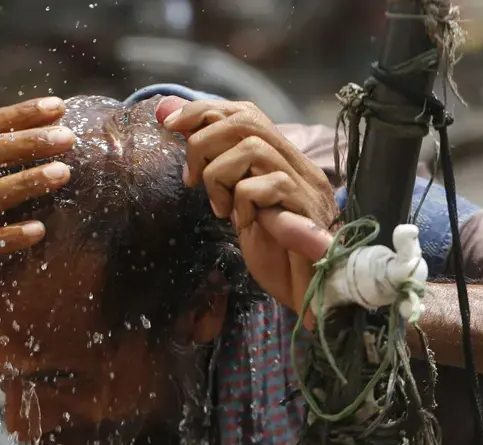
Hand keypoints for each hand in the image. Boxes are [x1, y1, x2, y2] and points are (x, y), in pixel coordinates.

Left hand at [157, 97, 337, 325]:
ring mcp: (304, 184)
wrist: (313, 294)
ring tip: (219, 208)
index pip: (245, 113)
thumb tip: (171, 120)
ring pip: (252, 148)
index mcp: (281, 160)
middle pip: (246, 121)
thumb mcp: (238, 206)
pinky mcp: (307, 209)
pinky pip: (266, 185)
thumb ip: (214, 169)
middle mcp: (297, 164)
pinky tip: (242, 224)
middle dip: (204, 142)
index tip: (169, 124)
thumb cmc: (276, 254)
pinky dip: (243, 201)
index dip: (204, 111)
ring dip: (220, 175)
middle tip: (191, 178)